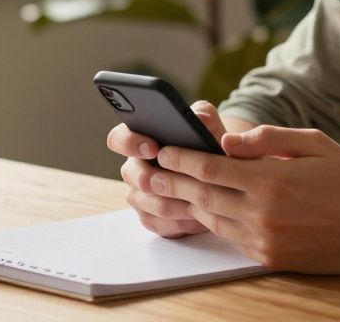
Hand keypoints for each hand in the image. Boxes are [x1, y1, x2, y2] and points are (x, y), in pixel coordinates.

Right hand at [106, 101, 230, 237]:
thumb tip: (201, 118)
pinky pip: (157, 223)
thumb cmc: (208, 146)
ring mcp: (139, 194)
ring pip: (146, 202)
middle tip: (178, 181)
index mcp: (140, 139)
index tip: (153, 148)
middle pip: (130, 174)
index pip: (119, 138)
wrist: (221, 177)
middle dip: (154, 178)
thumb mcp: (210, 128)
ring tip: (198, 200)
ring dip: (173, 202)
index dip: (131, 143)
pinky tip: (198, 217)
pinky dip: (179, 221)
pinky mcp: (149, 217)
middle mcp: (134, 167)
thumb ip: (205, 116)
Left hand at [150, 125, 339, 273]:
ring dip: (189, 202)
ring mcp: (265, 240)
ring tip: (172, 188)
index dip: (181, 157)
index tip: (164, 149)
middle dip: (174, 181)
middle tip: (151, 171)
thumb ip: (267, 138)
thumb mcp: (313, 143)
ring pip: (212, 219)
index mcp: (271, 180)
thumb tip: (227, 140)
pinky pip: (231, 237)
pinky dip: (214, 221)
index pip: (210, 167)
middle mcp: (263, 213)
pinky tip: (206, 209)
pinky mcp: (270, 259)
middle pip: (202, 195)